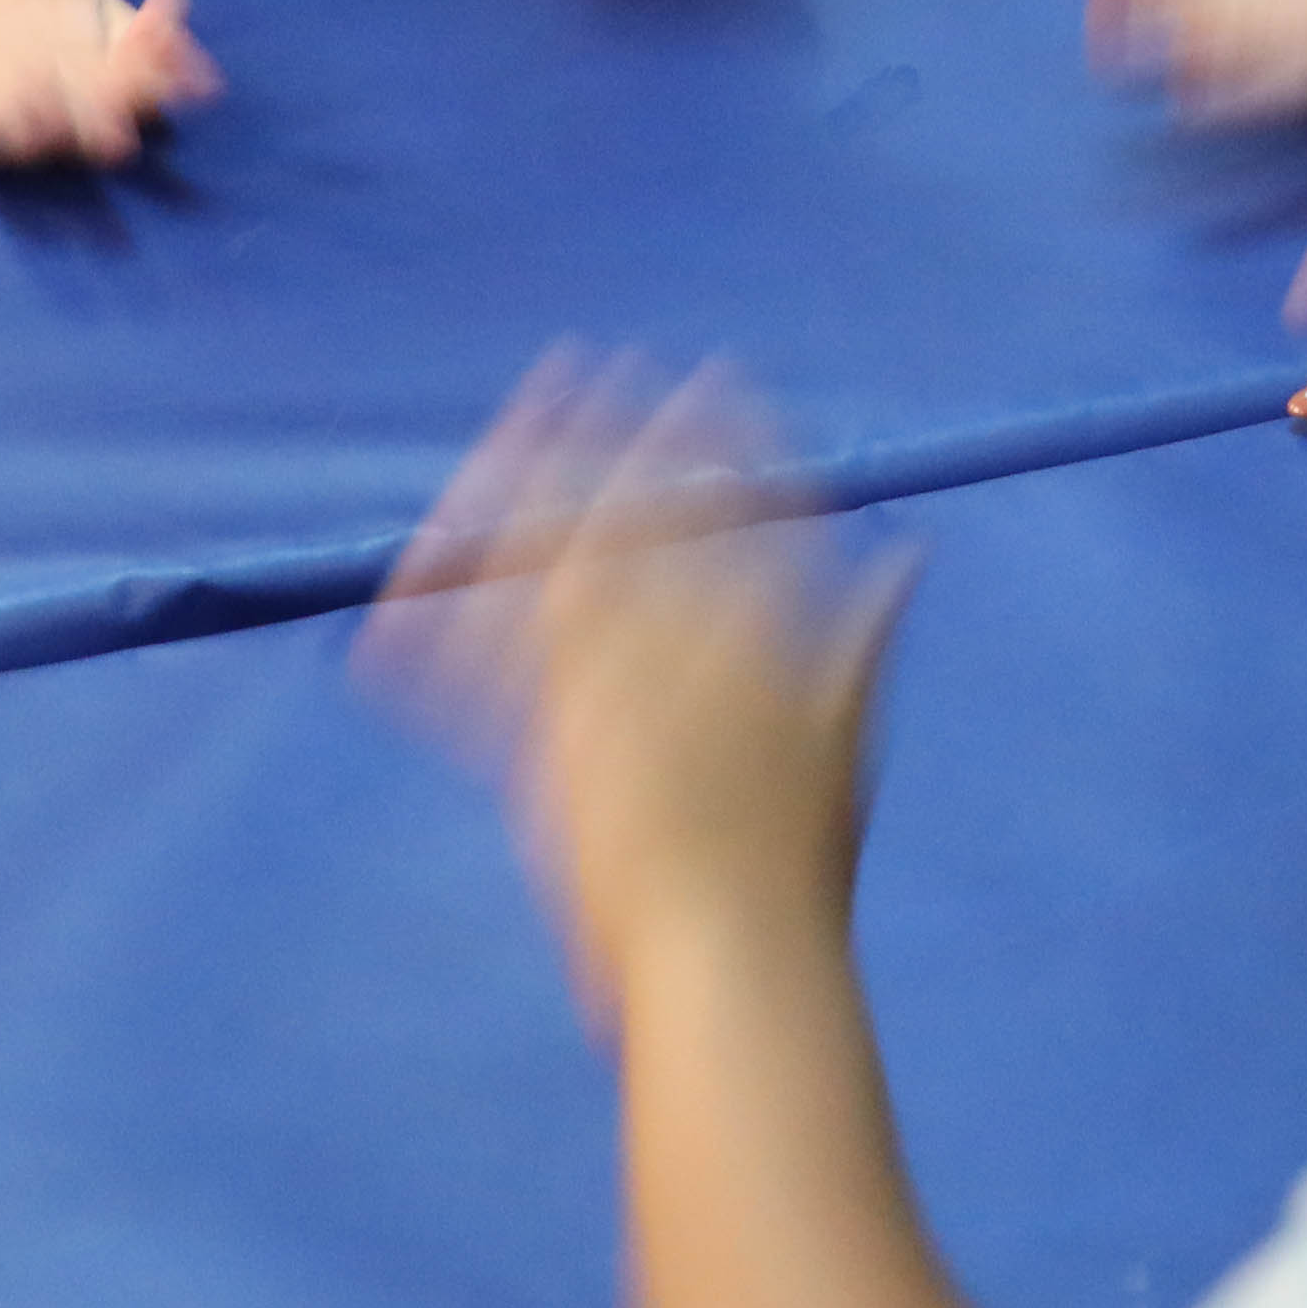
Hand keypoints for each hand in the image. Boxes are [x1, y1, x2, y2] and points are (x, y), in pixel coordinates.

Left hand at [366, 354, 912, 1036]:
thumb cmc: (802, 857)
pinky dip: (430, 633)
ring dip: (516, 484)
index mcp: (761, 624)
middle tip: (582, 358)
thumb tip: (909, 553)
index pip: (746, 494)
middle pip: (635, 499)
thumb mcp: (851, 728)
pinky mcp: (546, 739)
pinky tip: (397, 591)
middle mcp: (681, 635)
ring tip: (491, 436)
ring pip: (550, 557)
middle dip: (607, 423)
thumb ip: (867, 631)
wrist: (732, 949)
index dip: (728, 426)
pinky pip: (471, 673)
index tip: (717, 370)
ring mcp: (608, 683)